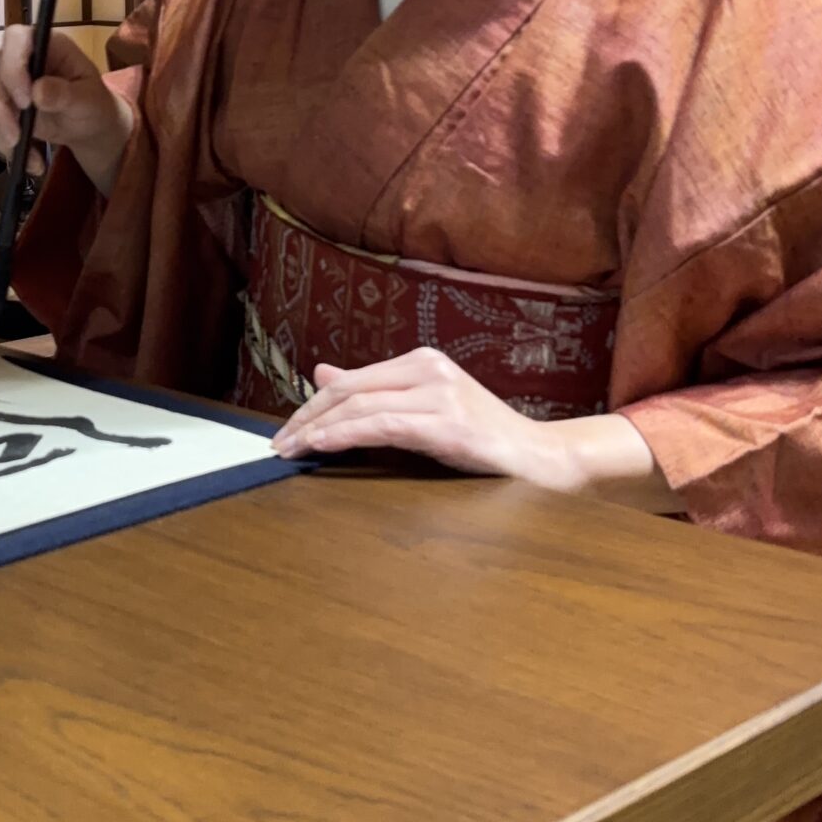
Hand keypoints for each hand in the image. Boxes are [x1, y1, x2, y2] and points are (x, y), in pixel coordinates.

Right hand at [0, 26, 134, 199]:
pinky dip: (4, 144)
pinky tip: (28, 161)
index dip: (13, 65)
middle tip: (17, 134)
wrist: (88, 128)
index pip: (15, 38)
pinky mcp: (0, 105)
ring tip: (24, 152)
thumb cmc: (93, 105)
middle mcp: (19, 57)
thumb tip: (38, 90)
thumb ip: (66, 94)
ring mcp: (6, 81)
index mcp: (45, 45)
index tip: (26, 99)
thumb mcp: (89, 101)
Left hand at [269, 349, 668, 505]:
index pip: (352, 380)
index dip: (313, 405)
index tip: (287, 430)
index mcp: (424, 361)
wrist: (542, 460)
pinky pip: (383, 425)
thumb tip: (323, 373)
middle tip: (279, 443)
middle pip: (349, 389)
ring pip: (361, 405)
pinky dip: (345, 435)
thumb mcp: (424, 409)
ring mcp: (441, 393)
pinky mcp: (448, 423)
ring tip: (292, 449)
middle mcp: (430, 368)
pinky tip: (323, 447)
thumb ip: (376, 392)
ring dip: (317, 429)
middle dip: (307, 416)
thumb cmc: (484, 441)